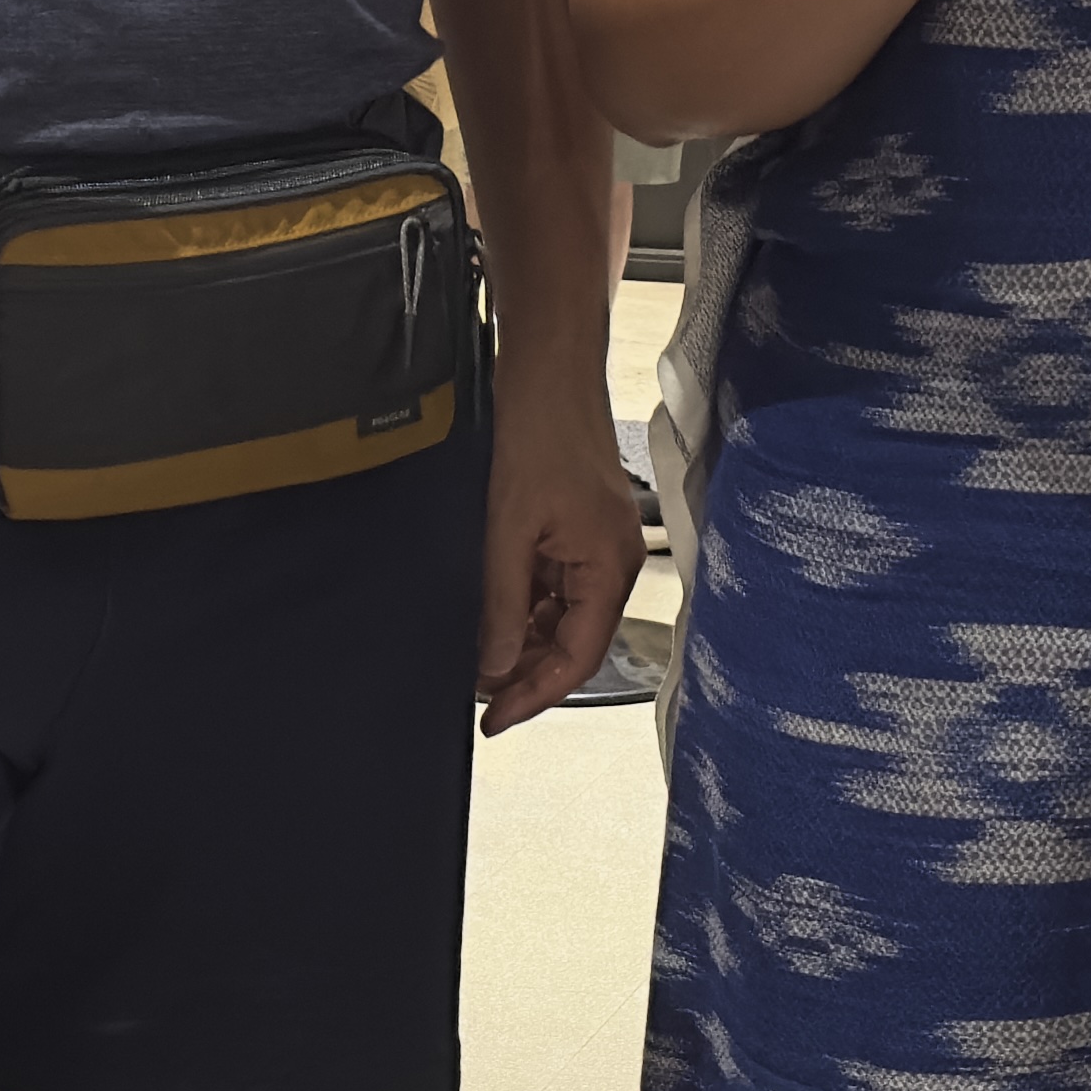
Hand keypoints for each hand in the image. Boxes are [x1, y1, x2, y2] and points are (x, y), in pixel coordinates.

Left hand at [470, 352, 649, 732]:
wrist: (548, 371)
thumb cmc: (541, 433)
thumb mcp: (508, 530)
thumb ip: (502, 604)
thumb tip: (495, 666)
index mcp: (610, 569)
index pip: (577, 658)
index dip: (534, 695)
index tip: (494, 719)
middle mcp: (613, 564)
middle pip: (573, 643)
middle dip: (526, 672)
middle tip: (477, 695)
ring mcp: (597, 548)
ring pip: (562, 618)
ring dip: (522, 641)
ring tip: (477, 659)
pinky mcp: (579, 531)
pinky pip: (556, 587)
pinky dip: (524, 607)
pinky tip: (491, 616)